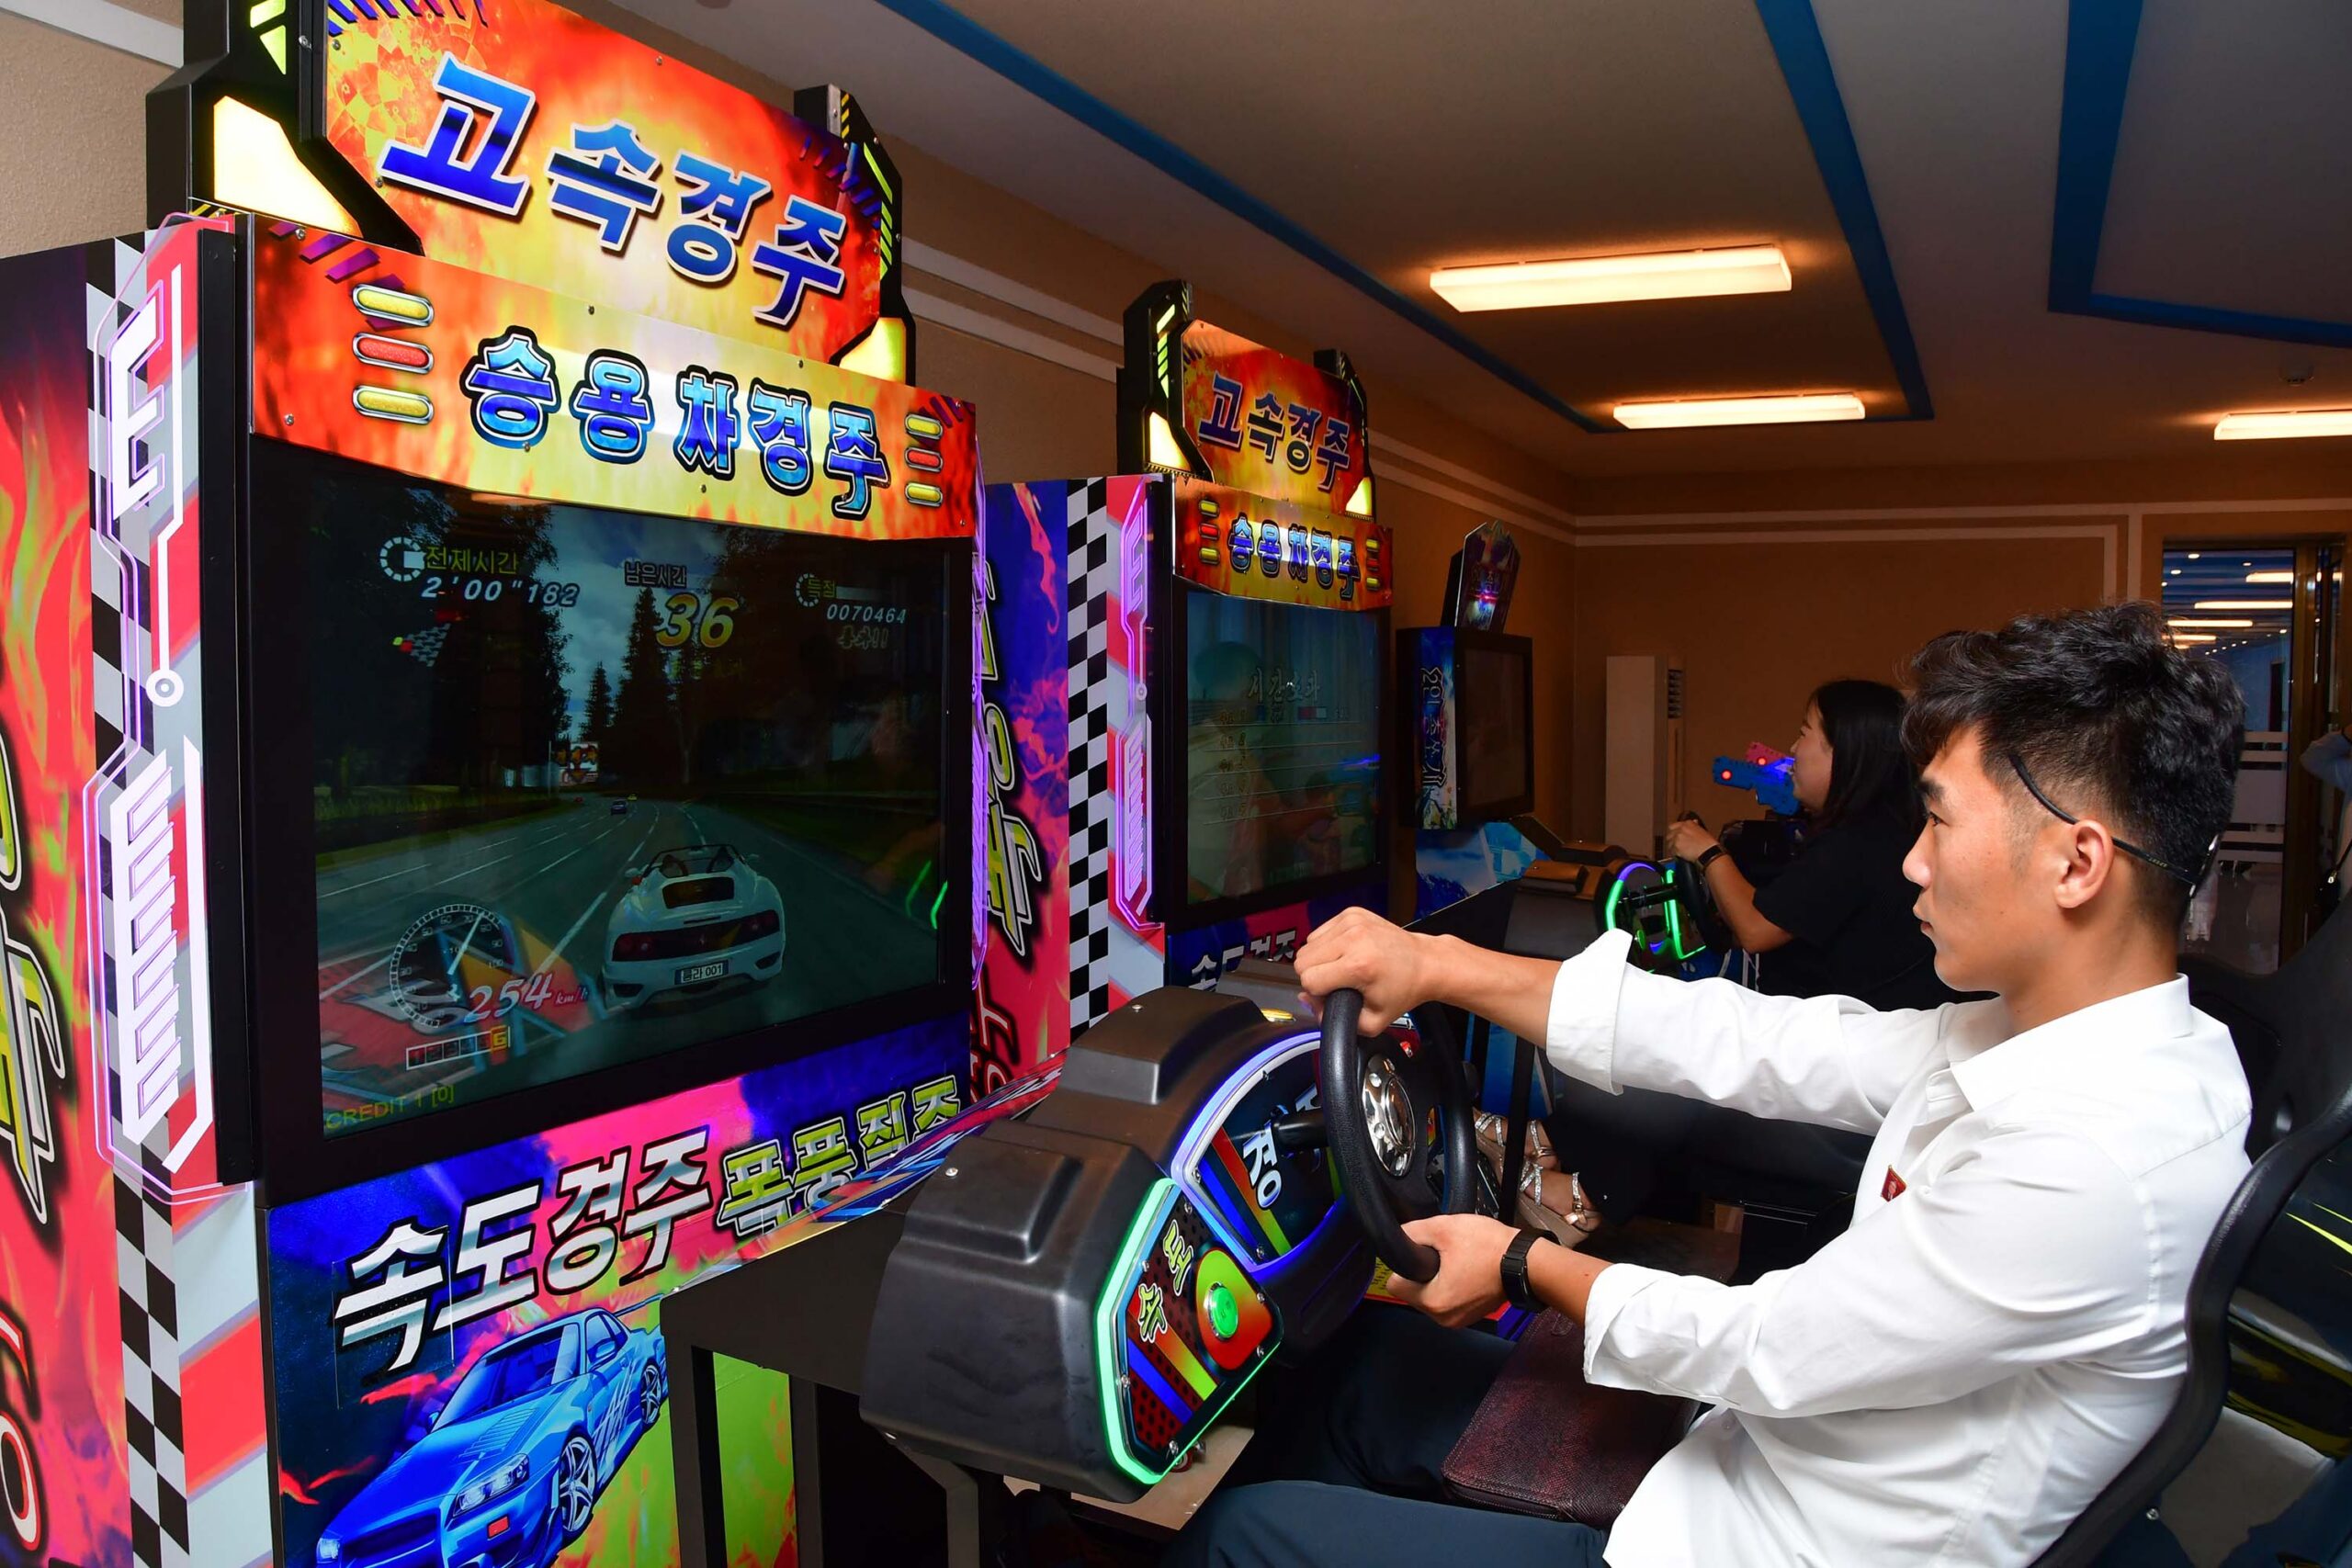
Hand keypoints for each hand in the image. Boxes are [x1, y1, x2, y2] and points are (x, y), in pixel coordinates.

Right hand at [1294, 906, 1439, 1033]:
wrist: (1425, 963)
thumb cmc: (1402, 991)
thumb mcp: (1371, 1021)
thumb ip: (1332, 1018)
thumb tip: (1307, 999)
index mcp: (1358, 966)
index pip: (1309, 980)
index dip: (1316, 994)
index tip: (1332, 995)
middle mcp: (1353, 938)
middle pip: (1302, 960)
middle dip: (1314, 975)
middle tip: (1336, 982)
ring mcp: (1352, 922)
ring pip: (1308, 945)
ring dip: (1319, 959)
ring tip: (1342, 967)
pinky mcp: (1352, 913)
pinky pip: (1320, 931)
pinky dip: (1327, 944)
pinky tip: (1346, 952)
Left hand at [1386, 1213, 1516, 1326]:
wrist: (1525, 1261)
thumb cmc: (1490, 1247)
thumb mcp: (1445, 1228)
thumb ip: (1414, 1232)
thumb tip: (1398, 1235)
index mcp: (1435, 1302)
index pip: (1395, 1284)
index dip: (1404, 1265)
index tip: (1421, 1253)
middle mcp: (1444, 1318)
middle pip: (1412, 1291)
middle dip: (1423, 1271)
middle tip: (1443, 1254)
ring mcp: (1457, 1319)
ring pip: (1429, 1295)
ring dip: (1437, 1278)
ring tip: (1456, 1260)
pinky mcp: (1469, 1315)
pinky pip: (1447, 1300)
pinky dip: (1451, 1285)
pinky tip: (1465, 1269)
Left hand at [1663, 819, 1719, 862]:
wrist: (1709, 852)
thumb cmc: (1709, 844)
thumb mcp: (1703, 830)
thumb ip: (1695, 826)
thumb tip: (1694, 822)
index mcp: (1688, 824)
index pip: (1673, 826)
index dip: (1674, 832)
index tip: (1675, 835)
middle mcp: (1681, 829)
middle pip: (1669, 834)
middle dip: (1672, 840)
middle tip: (1677, 845)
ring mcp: (1678, 837)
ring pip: (1669, 843)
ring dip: (1673, 847)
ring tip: (1680, 851)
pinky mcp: (1676, 846)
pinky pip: (1671, 851)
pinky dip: (1675, 854)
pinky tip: (1681, 855)